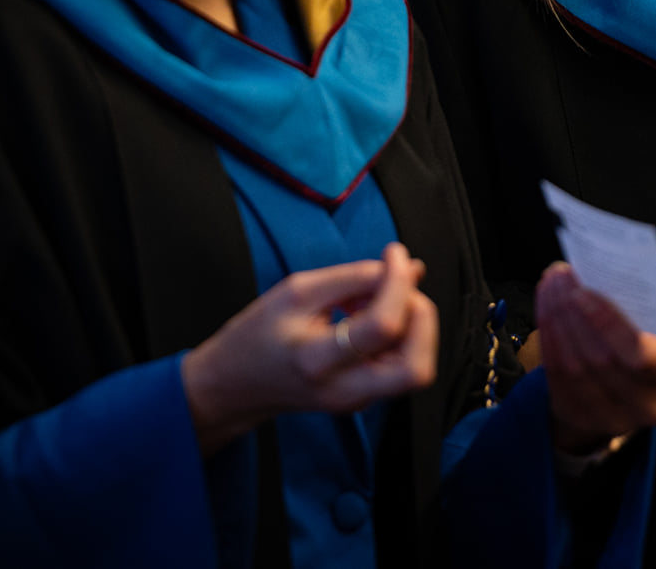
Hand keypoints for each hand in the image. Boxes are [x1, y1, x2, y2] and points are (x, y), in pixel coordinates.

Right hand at [181, 243, 437, 452]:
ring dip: (413, 325)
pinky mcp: (364, 401)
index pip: (382, 327)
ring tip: (378, 299)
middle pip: (416, 368)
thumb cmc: (258, 333)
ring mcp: (357, 402)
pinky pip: (401, 367)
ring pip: (416, 369)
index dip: (398, 283)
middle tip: (400, 285)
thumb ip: (354, 278)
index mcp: (317, 360)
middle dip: (422, 317)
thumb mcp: (296, 291)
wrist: (234, 386)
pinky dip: (401, 335)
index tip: (393, 253)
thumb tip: (408, 267)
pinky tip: (372, 314)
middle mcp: (344, 391)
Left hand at [536, 263, 655, 453]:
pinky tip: (545, 308)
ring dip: (556, 321)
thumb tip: (603, 265)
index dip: (609, 325)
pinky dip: (547, 337)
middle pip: (602, 360)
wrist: (628, 384)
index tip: (582, 292)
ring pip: (574, 367)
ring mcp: (612, 417)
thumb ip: (643, 300)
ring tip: (551, 286)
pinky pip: (556, 375)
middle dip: (573, 314)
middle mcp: (647, 403)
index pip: (642, 356)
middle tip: (560, 277)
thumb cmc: (645, 337)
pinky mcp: (580, 416)